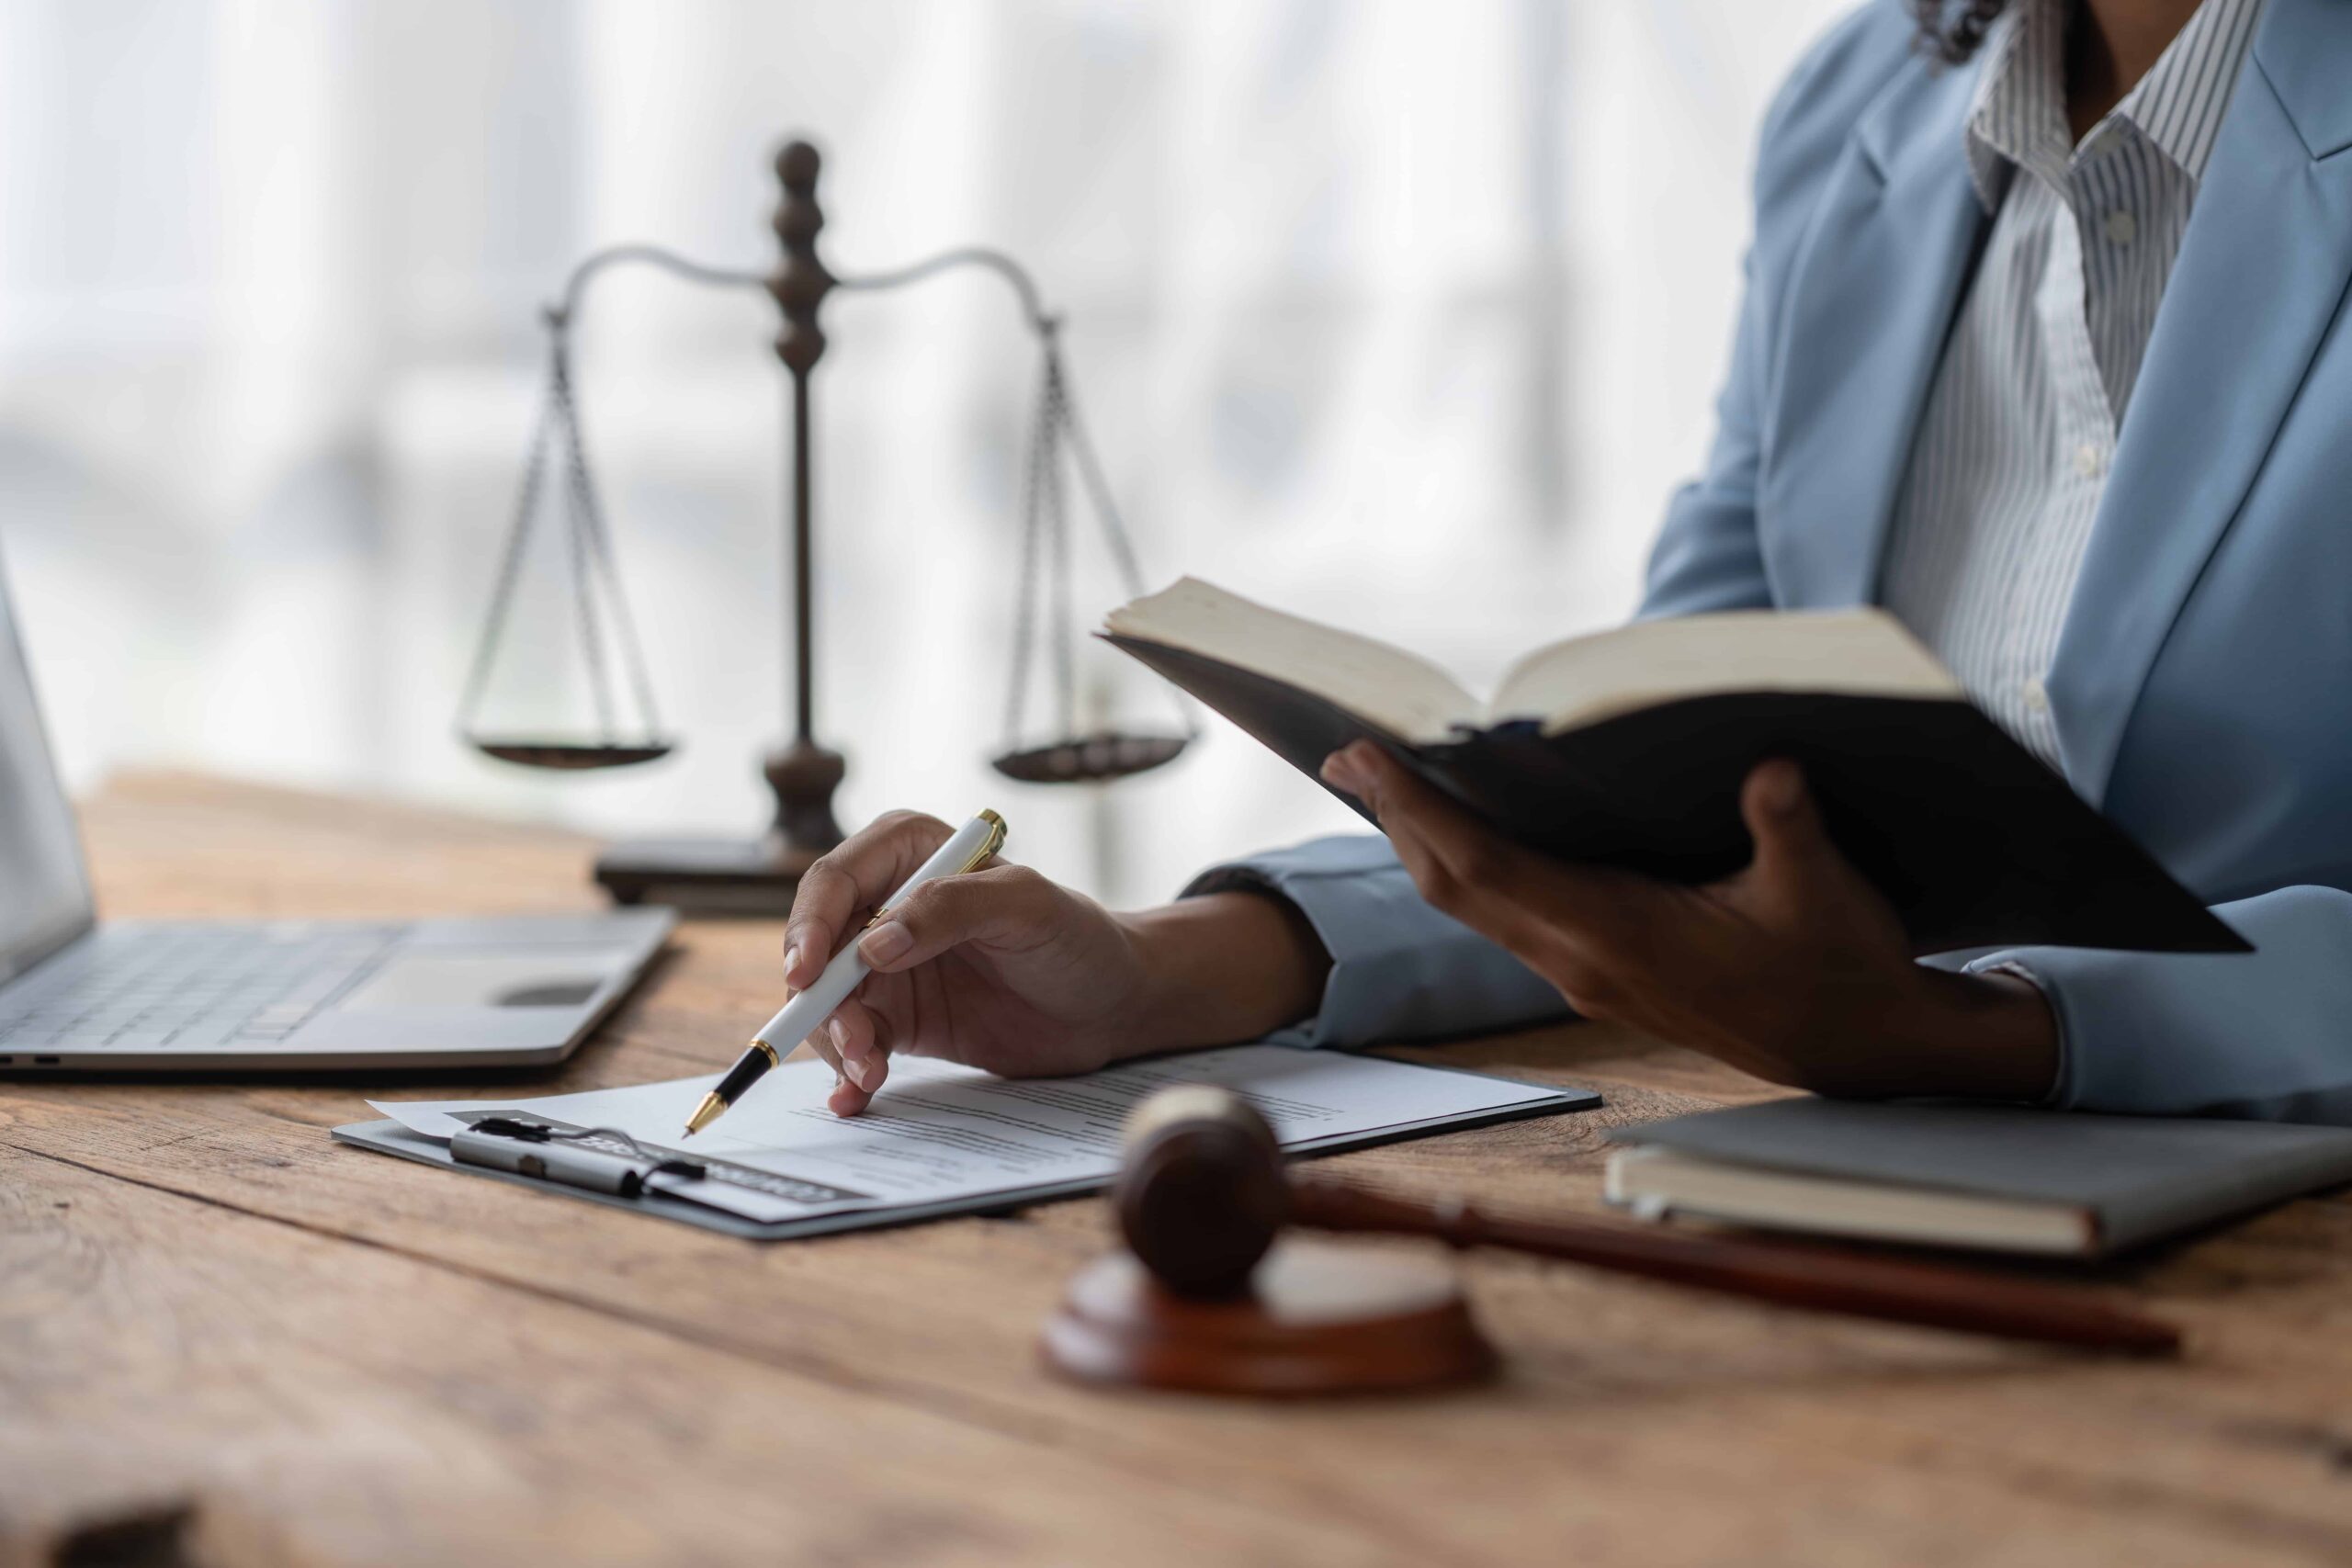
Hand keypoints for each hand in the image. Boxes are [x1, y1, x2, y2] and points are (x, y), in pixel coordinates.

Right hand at [781, 812, 1329, 1114]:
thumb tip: (875, 941)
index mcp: (910, 853)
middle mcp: (885, 905)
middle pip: (817, 950)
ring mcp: (887, 966)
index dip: (810, 925)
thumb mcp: (1030, 908)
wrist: (1113, 1005)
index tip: (808, 974)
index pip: (834, 881)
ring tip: (870, 1076)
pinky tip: (854, 1098)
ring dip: (837, 1043)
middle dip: (821, 1002)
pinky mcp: (900, 1018)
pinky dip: (847, 1073)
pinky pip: (855, 1044)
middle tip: (855, 1045)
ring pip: (828, 1004)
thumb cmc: (1079, 937)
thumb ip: (955, 908)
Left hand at [1319, 741, 2057, 1100]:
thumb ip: (1789, 828)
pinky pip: (1505, 916)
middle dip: (1396, 820)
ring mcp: (1582, 974)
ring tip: (1380, 784)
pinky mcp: (1597, 974)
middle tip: (1344, 755)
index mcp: (1618, 938)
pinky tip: (1461, 833)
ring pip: (1473, 907)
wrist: (1859, 1051)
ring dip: (1423, 846)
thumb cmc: (1840, 967)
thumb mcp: (1827, 892)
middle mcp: (1580, 962)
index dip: (1420, 812)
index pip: (1488, 868)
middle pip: (1455, 888)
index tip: (1366, 758)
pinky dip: (1468, 868)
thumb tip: (1771, 768)